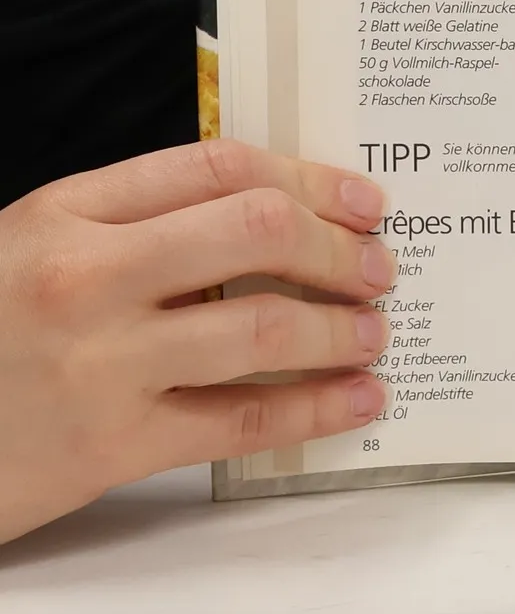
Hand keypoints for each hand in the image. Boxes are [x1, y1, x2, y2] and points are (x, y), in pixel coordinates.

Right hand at [0, 140, 393, 544]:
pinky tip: (359, 398)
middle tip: (380, 268)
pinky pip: (243, 419)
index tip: (364, 202)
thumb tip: (269, 218)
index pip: (221, 167)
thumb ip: (132, 225)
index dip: (312, 180)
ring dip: (340, 328)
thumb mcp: (31, 247)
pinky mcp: (111, 446)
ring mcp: (100, 361)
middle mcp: (86, 275)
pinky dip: (318, 407)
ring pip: (264, 325)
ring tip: (373, 333)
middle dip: (340, 249)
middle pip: (258, 230)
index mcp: (67, 211)